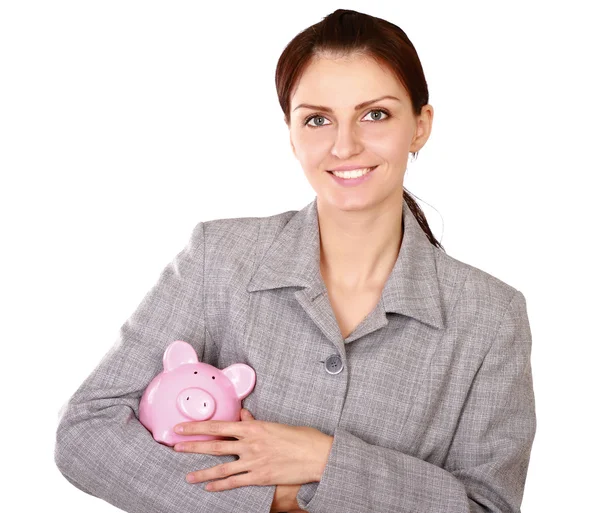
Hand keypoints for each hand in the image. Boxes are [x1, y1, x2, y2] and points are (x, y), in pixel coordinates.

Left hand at [172, 408, 333, 494]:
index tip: (182, 427)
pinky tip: (209, 487)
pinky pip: (235, 482)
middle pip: (214, 445)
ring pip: (221, 467)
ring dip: (202, 472)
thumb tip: (241, 415)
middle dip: (192, 446)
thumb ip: (254, 422)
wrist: (317, 455)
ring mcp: (254, 462)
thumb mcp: (275, 425)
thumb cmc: (300, 437)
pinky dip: (220, 485)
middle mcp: (250, 444)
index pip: (219, 425)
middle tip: (175, 446)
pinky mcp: (260, 478)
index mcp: (253, 427)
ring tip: (187, 475)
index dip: (198, 426)